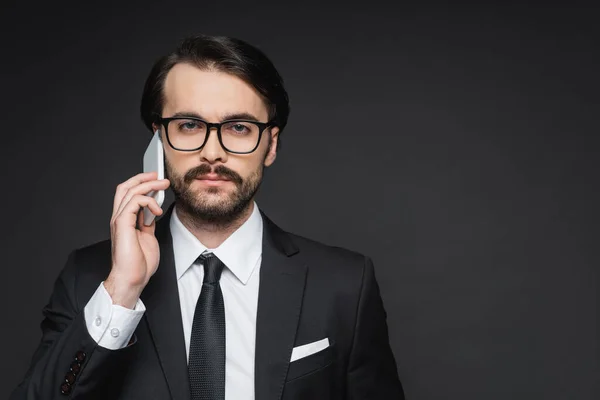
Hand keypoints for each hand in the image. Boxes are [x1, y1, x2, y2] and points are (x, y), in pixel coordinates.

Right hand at [104, 171, 169, 308]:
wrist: (132, 278)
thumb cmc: (139, 263)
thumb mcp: (147, 237)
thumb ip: (147, 224)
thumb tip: (152, 213)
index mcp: (124, 220)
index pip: (127, 194)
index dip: (140, 183)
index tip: (156, 179)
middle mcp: (119, 217)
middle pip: (125, 187)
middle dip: (142, 178)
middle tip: (158, 175)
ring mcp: (119, 220)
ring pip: (130, 191)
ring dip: (149, 185)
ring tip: (163, 185)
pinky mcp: (122, 224)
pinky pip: (134, 202)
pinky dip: (148, 202)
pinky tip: (157, 210)